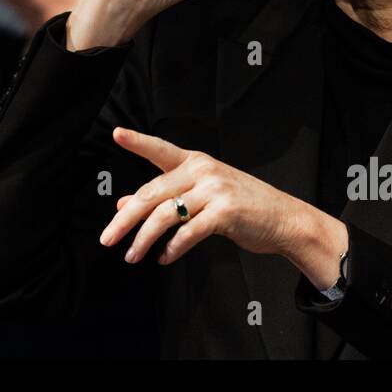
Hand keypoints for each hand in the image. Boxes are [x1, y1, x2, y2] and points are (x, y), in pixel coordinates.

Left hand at [100, 127, 329, 267]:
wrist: (284, 219)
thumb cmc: (240, 206)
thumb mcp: (200, 195)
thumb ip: (165, 198)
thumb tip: (124, 205)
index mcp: (195, 162)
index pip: (160, 149)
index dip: (137, 142)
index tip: (117, 134)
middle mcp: (202, 171)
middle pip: (152, 193)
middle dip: (125, 219)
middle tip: (107, 238)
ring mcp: (215, 189)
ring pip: (166, 215)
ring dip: (144, 239)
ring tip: (132, 255)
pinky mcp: (225, 212)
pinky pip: (189, 232)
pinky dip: (173, 248)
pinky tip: (164, 258)